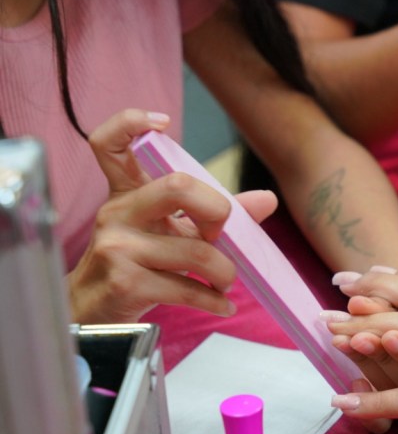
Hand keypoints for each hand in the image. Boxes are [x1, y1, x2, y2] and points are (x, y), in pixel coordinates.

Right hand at [67, 109, 277, 322]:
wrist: (92, 311)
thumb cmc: (138, 264)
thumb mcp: (172, 233)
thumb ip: (215, 215)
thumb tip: (269, 199)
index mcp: (126, 193)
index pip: (109, 144)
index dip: (129, 123)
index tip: (162, 122)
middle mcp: (118, 213)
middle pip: (178, 186)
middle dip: (218, 210)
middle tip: (220, 236)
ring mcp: (118, 247)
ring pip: (196, 250)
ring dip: (224, 271)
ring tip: (225, 281)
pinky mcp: (126, 283)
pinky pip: (187, 289)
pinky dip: (214, 300)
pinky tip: (222, 305)